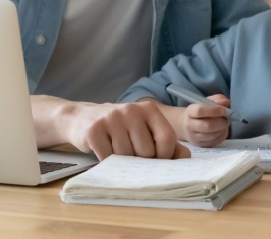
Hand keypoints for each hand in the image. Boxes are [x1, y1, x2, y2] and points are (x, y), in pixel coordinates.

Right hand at [32, 96, 189, 160]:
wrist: (84, 118)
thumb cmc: (121, 128)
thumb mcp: (145, 130)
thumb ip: (167, 143)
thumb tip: (186, 157)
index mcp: (149, 109)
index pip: (167, 139)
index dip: (163, 156)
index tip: (154, 158)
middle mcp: (131, 109)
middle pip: (147, 152)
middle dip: (140, 160)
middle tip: (130, 153)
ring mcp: (112, 118)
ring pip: (127, 157)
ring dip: (122, 161)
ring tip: (116, 148)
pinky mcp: (94, 130)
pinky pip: (108, 158)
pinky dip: (107, 161)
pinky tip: (104, 149)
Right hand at [179, 94, 230, 146]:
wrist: (186, 125)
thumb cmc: (199, 112)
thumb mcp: (206, 102)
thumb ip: (217, 99)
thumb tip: (226, 102)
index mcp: (190, 112)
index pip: (199, 111)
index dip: (213, 111)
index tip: (224, 110)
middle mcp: (189, 125)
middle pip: (207, 126)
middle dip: (221, 122)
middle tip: (227, 119)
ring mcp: (194, 137)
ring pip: (212, 135)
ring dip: (222, 129)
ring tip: (225, 123)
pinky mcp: (200, 145)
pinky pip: (214, 142)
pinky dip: (222, 135)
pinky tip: (222, 130)